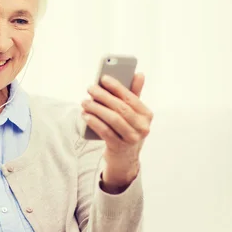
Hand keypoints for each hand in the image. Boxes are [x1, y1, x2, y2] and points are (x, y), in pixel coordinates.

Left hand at [81, 73, 152, 191]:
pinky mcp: (119, 147)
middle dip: (103, 96)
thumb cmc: (127, 129)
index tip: (103, 78)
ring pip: (112, 119)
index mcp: (147, 115)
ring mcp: (132, 139)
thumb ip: (133, 94)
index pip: (131, 98)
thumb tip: (139, 74)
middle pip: (121, 108)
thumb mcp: (133, 114)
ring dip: (96, 108)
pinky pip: (105, 132)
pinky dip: (94, 122)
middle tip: (90, 88)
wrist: (124, 158)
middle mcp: (142, 127)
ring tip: (84, 101)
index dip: (117, 87)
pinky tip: (85, 115)